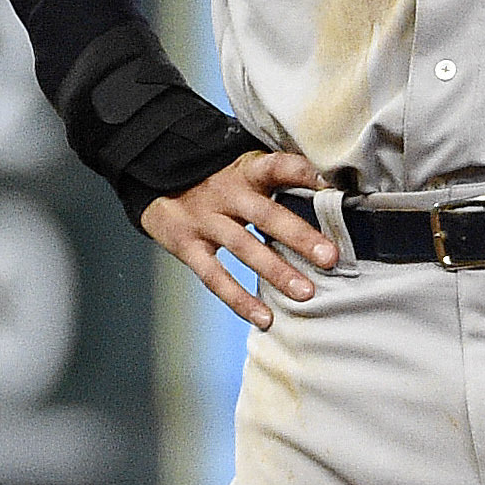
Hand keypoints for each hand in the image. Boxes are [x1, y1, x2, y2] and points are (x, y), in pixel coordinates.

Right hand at [139, 148, 333, 328]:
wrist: (153, 176)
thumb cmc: (216, 178)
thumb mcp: (243, 168)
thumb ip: (278, 179)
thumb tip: (331, 191)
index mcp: (244, 171)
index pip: (276, 167)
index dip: (302, 172)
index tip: (331, 185)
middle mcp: (225, 194)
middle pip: (265, 214)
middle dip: (299, 237)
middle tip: (330, 257)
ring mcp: (204, 221)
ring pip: (243, 247)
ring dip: (276, 271)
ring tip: (305, 293)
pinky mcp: (187, 246)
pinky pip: (215, 277)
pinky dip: (240, 300)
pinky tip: (265, 318)